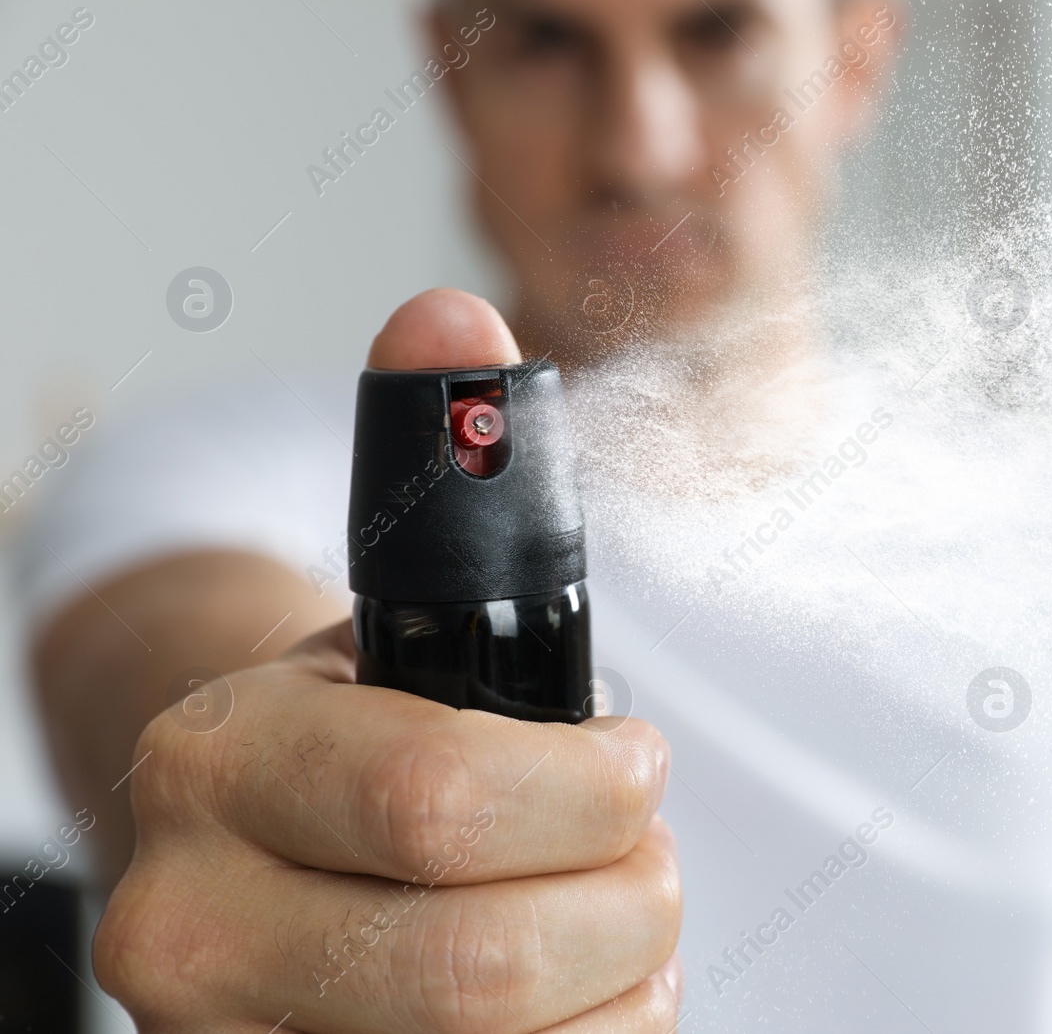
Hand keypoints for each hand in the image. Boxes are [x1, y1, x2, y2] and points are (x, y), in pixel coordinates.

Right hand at [94, 290, 682, 1031]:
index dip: (589, 789)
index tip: (635, 764)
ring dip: (617, 987)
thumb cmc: (370, 725)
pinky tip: (571, 1001)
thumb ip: (438, 458)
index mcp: (217, 766)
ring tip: (608, 923)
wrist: (267, 857)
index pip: (435, 800)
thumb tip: (448, 312)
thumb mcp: (402, 599)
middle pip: (480, 965)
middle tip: (640, 855)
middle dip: (621, 900)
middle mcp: (185, 927)